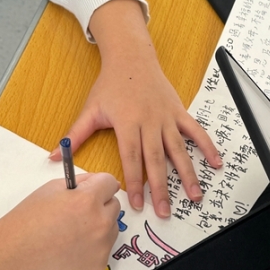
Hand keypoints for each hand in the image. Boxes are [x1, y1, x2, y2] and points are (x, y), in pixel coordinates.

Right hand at [0, 172, 120, 269]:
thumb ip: (80, 183)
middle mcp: (100, 224)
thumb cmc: (27, 220)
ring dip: (98, 227)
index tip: (90, 191)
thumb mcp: (51, 189)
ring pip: (111, 229)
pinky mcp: (98, 268)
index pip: (110, 183)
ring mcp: (101, 248)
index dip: (98, 185)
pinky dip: (92, 249)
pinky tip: (69, 251)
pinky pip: (103, 250)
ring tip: (71, 233)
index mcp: (88, 200)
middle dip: (100, 205)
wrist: (10, 258)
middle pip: (114, 206)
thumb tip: (100, 184)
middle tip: (77, 213)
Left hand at [54, 0, 221, 218]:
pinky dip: (207, 147)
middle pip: (156, 160)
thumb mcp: (91, 109)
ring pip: (179, 150)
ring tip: (194, 196)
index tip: (137, 203)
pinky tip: (216, 164)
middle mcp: (149, 122)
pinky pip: (196, 132)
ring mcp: (167, 118)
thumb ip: (75, 135)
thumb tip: (53, 155)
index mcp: (127, 123)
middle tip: (164, 211)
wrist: (132, 58)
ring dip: (187, 174)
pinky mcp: (179, 112)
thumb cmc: (111, 85)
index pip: (131, 158)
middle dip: (160, 188)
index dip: (134, 182)